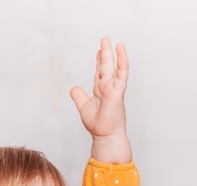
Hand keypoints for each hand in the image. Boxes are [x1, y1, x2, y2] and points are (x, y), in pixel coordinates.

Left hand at [70, 37, 131, 162]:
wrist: (104, 135)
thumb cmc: (97, 125)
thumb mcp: (84, 107)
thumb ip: (79, 97)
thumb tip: (73, 88)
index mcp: (100, 90)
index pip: (99, 72)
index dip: (98, 61)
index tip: (98, 51)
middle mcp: (107, 88)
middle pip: (106, 66)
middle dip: (105, 53)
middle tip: (105, 39)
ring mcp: (113, 89)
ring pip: (115, 68)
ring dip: (115, 55)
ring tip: (116, 43)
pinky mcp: (117, 92)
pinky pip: (121, 76)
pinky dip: (122, 64)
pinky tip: (122, 54)